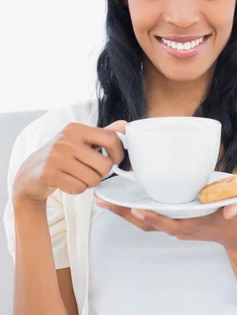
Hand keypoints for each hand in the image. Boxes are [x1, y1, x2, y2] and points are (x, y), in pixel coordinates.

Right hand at [13, 120, 127, 204]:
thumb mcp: (80, 139)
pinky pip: (79, 188)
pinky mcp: (50, 174)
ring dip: (89, 182)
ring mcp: (56, 156)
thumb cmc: (62, 155)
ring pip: (94, 179)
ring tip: (78, 175)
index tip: (114, 159)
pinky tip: (68, 181)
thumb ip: (103, 134)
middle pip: (106, 165)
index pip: (111, 138)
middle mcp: (66, 140)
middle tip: (92, 170)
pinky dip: (77, 189)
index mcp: (77, 128)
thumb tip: (125, 125)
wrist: (31, 172)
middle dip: (103, 173)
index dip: (118, 153)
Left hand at [94, 195, 236, 248]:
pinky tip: (119, 199)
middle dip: (124, 214)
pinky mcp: (171, 221)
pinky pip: (148, 218)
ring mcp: (173, 226)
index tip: (137, 208)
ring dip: (122, 213)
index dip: (153, 218)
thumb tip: (230, 211)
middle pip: (147, 225)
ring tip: (102, 200)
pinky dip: (132, 210)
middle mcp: (179, 227)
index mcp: (193, 223)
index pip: (169, 223)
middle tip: (103, 201)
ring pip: (143, 223)